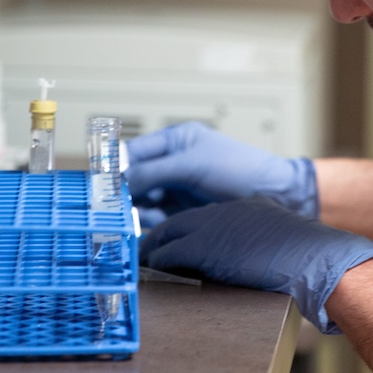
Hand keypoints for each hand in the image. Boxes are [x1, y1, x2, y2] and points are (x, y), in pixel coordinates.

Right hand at [125, 122, 317, 218]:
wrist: (273, 195)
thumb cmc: (239, 169)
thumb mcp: (192, 164)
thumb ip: (154, 171)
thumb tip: (120, 180)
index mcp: (176, 141)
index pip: (135, 151)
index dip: (116, 165)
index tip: (99, 183)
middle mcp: (173, 163)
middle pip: (134, 177)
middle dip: (121, 192)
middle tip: (106, 207)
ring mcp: (177, 188)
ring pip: (142, 199)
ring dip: (130, 210)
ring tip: (118, 222)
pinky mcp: (183, 211)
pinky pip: (155, 217)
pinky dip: (144, 224)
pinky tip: (135, 232)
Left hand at [140, 197, 372, 332]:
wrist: (318, 258)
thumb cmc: (310, 258)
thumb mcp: (281, 241)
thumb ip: (262, 245)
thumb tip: (254, 264)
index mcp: (243, 209)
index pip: (202, 216)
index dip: (183, 228)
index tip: (172, 240)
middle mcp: (225, 212)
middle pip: (179, 219)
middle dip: (159, 233)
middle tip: (145, 248)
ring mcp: (213, 227)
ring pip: (168, 232)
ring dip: (152, 247)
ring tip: (142, 260)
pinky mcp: (205, 247)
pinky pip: (169, 253)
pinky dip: (157, 261)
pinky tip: (150, 269)